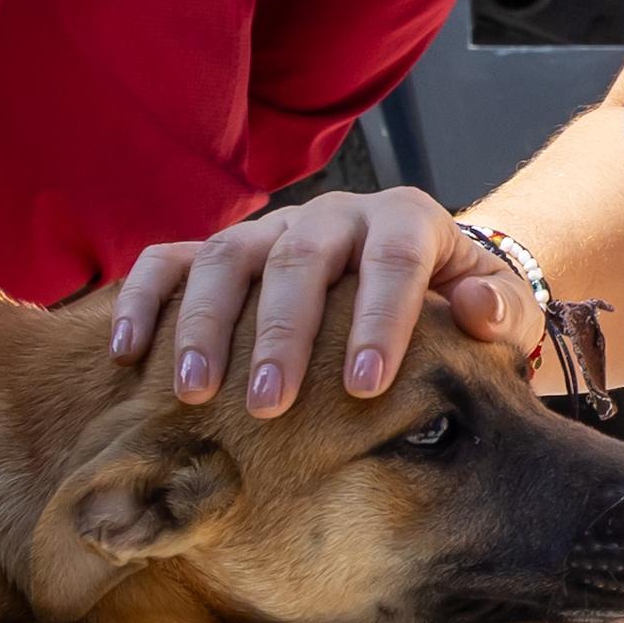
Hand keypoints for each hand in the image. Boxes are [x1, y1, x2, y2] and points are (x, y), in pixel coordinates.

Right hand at [106, 187, 538, 413]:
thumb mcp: (497, 305)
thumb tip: (473, 312)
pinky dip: (145, 299)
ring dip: (205, 324)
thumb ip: (497, 310)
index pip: (392, 260)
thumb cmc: (458, 305)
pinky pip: (172, 260)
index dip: (379, 319)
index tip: (366, 386)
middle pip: (298, 259)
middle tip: (269, 406)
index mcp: (405, 221)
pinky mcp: (226, 251)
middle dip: (281, 334)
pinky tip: (126, 352)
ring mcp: (272, 230)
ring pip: (228, 257)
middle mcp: (333, 216)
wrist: (420, 272)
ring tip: (193, 393)